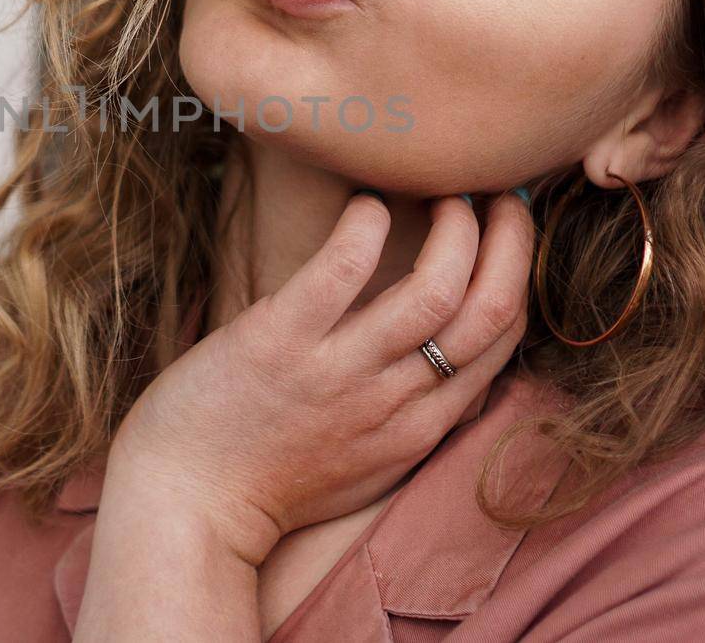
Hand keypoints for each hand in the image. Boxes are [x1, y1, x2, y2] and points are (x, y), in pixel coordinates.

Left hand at [105, 189, 532, 567]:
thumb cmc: (268, 480)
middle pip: (491, 312)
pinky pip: (339, 273)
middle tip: (502, 197)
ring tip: (442, 193)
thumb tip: (446, 365)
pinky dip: (364, 227)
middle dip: (513, 242)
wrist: (186, 510)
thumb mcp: (366, 465)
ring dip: (455, 229)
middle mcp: (392, 401)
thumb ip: (410, 417)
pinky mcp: (277, 342)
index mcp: (419, 428)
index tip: (507, 230)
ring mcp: (337, 372)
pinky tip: (366, 204)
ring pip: (435, 291)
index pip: (502, 340)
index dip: (518, 272)